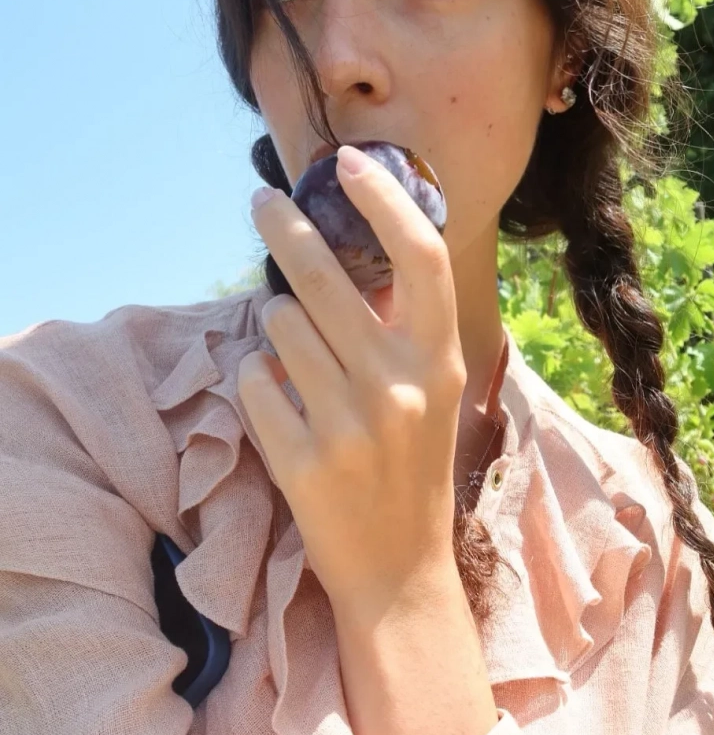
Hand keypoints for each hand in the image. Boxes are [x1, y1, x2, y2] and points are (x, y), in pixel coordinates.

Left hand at [238, 147, 466, 617]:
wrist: (399, 573)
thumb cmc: (413, 469)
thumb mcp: (430, 392)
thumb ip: (401, 328)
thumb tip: (349, 251)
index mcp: (440, 360)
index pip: (419, 255)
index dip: (383, 198)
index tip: (345, 161)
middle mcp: (400, 384)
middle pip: (325, 275)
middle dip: (283, 227)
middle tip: (260, 203)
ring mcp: (350, 424)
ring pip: (278, 324)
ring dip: (274, 326)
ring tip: (292, 355)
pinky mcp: (301, 460)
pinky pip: (252, 381)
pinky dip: (255, 382)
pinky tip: (279, 405)